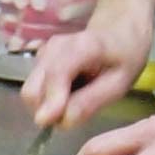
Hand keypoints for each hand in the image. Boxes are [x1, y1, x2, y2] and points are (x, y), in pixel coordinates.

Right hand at [20, 20, 152, 129]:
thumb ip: (90, 103)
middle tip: (72, 115)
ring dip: (47, 107)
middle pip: (33, 89)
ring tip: (75, 101)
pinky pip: (34, 89)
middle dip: (46, 111)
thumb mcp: (118, 84)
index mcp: (82, 47)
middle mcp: (54, 47)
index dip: (50, 101)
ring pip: (31, 92)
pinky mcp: (38, 60)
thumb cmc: (123, 58)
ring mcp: (43, 52)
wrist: (118, 31)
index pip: (56, 74)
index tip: (48, 123)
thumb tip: (62, 121)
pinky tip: (69, 92)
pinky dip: (47, 99)